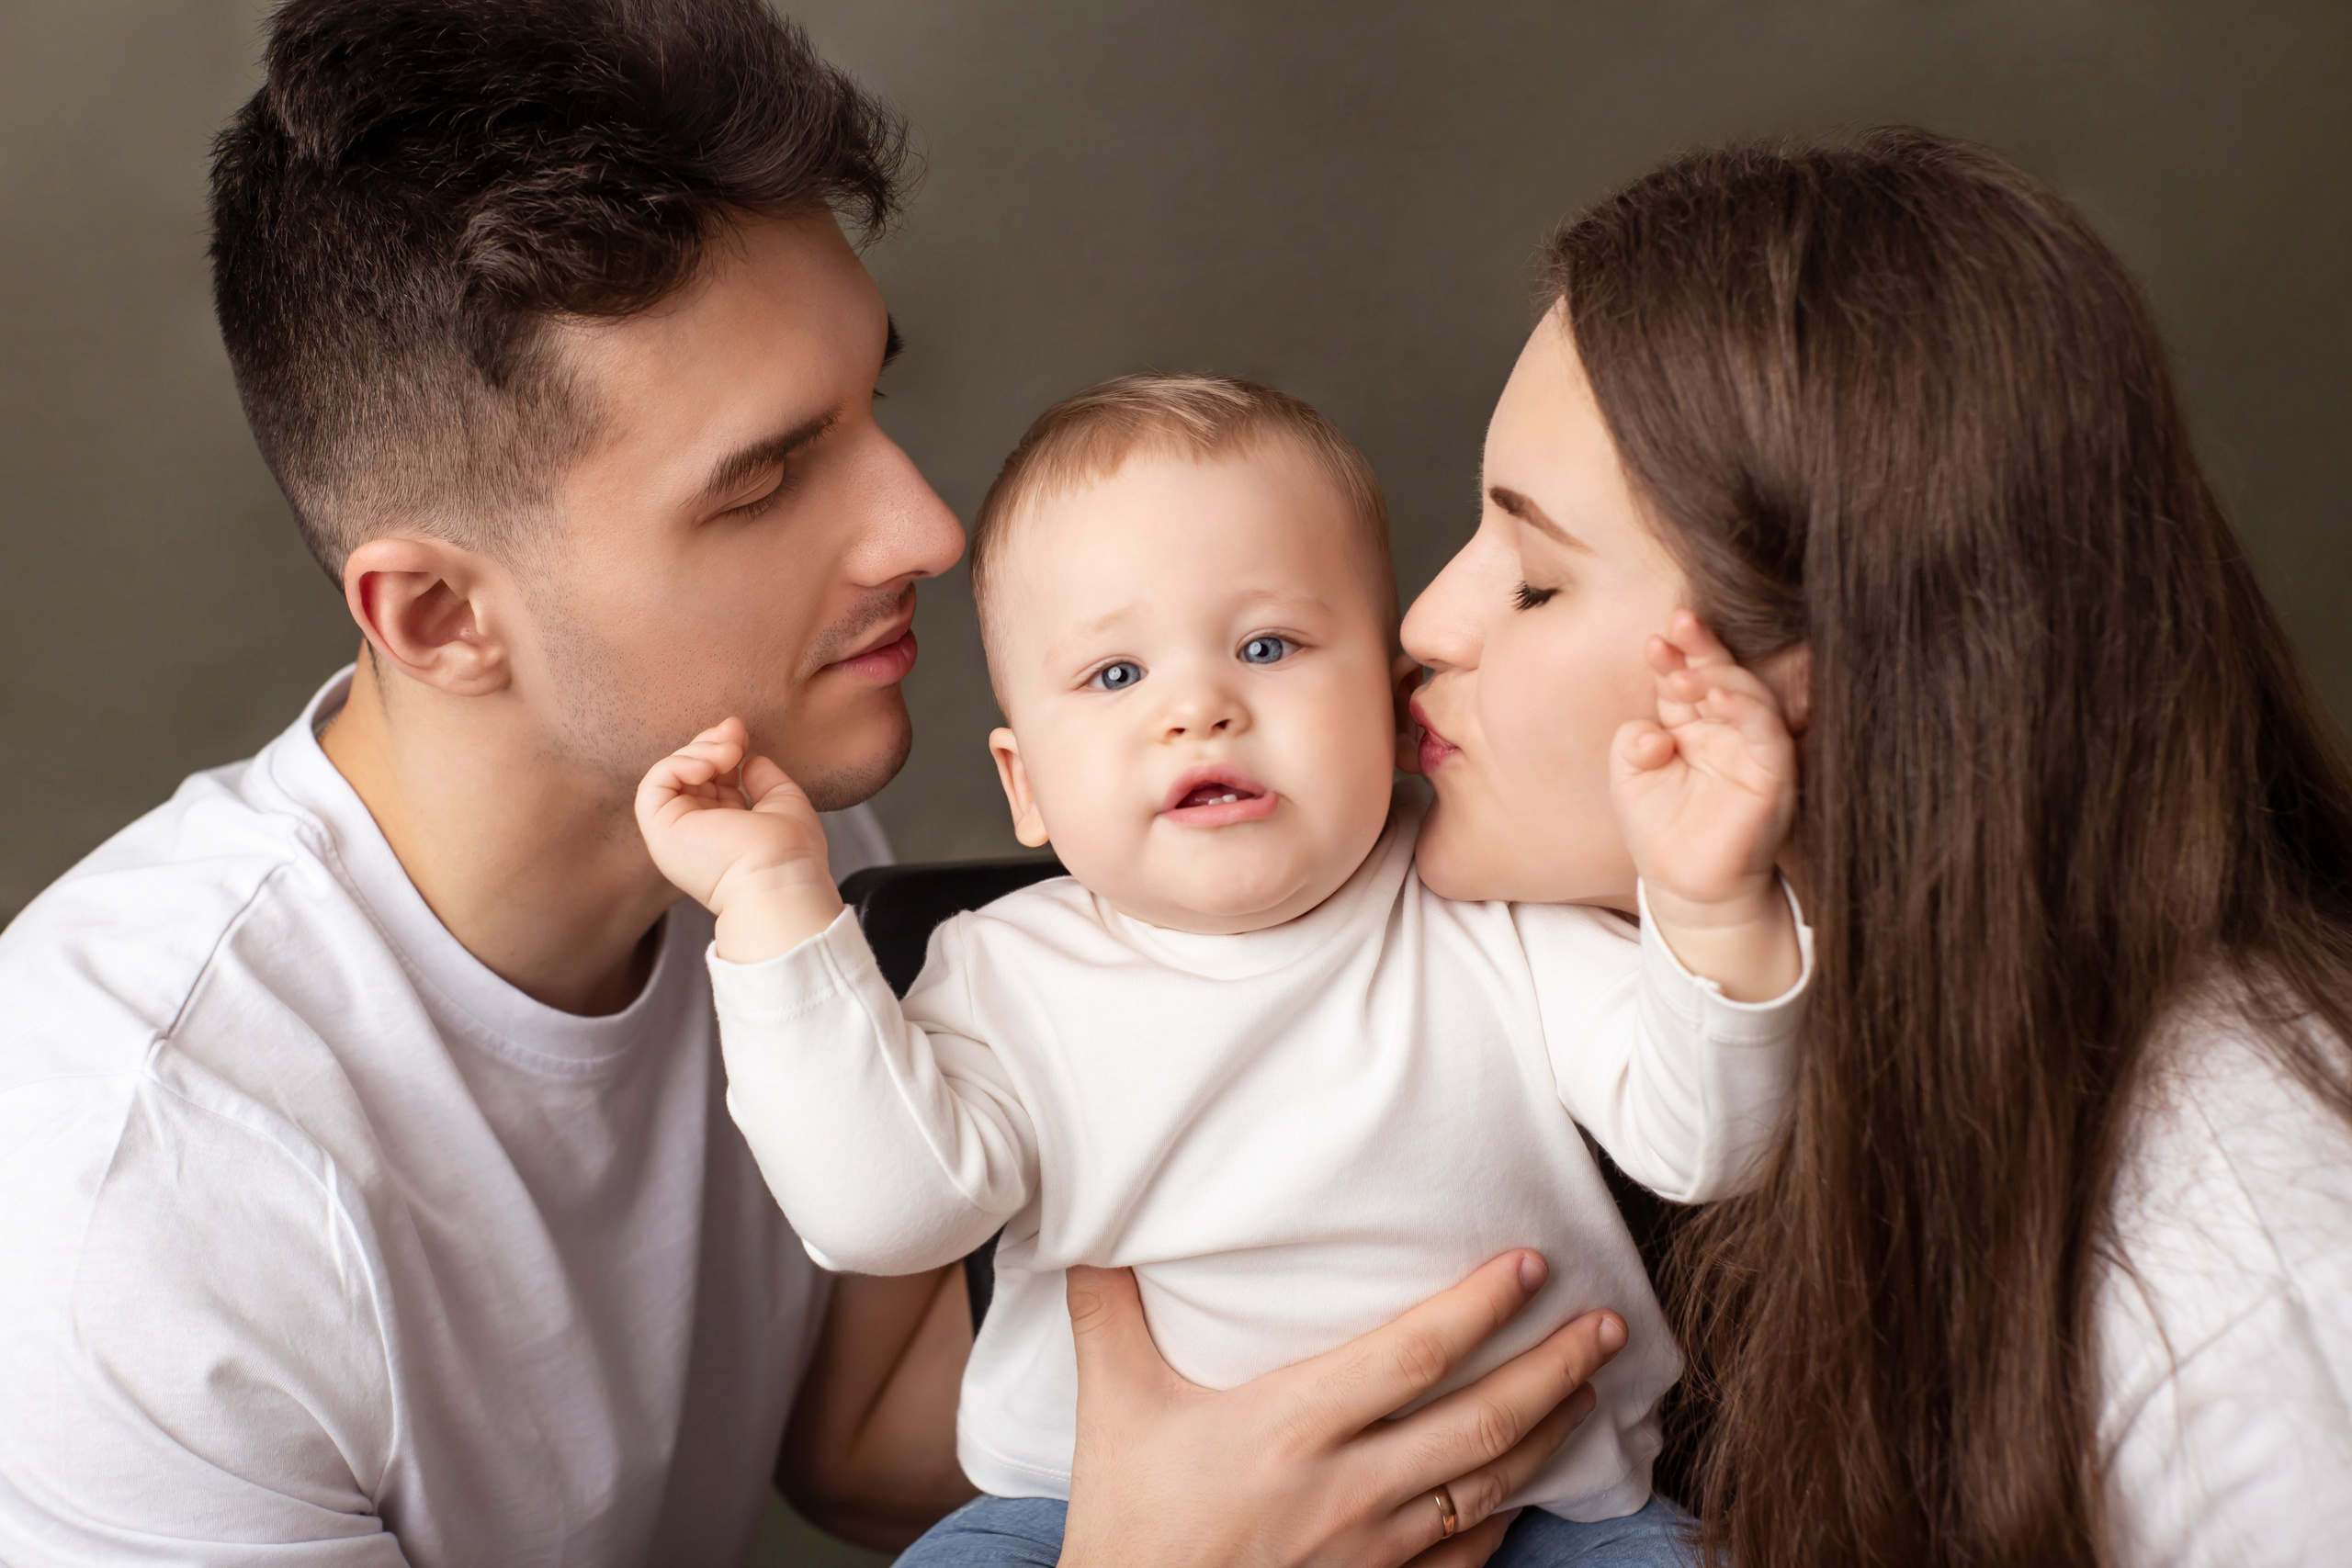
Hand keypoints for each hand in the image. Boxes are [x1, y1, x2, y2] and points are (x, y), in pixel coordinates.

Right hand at [633, 717, 842, 962]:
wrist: (777, 878)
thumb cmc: (789, 851)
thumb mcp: (784, 803)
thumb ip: (765, 780)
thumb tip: (750, 760)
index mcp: (725, 827)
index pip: (712, 778)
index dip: (723, 748)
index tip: (741, 731)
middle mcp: (697, 830)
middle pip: (689, 772)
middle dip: (709, 742)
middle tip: (734, 732)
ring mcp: (675, 832)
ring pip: (670, 774)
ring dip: (699, 751)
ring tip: (729, 753)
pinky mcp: (659, 830)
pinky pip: (655, 783)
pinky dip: (680, 764)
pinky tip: (711, 766)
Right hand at [1056, 1252, 1623, 1567]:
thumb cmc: (1128, 1525)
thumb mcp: (1112, 1409)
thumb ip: (1109, 1314)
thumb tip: (1091, 1229)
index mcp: (1294, 1428)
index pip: (1415, 1353)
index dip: (1482, 1305)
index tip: (1532, 1263)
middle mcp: (1350, 1489)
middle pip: (1483, 1421)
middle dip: (1556, 1367)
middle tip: (1610, 1324)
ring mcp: (1374, 1552)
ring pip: (1492, 1488)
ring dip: (1551, 1434)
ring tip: (1592, 1390)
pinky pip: (1466, 1557)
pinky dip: (1508, 1519)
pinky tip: (1529, 1489)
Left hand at [1611, 611, 1800, 999]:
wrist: (1685, 887)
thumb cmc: (1660, 831)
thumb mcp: (1630, 780)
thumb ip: (1632, 746)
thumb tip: (1651, 732)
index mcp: (1693, 724)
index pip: (1688, 678)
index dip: (1674, 657)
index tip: (1654, 640)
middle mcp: (1727, 730)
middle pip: (1720, 676)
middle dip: (1701, 648)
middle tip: (1680, 624)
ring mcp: (1753, 750)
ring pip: (1749, 697)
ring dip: (1720, 676)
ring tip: (1690, 669)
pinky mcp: (1773, 775)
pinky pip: (1766, 734)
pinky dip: (1746, 711)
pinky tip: (1719, 695)